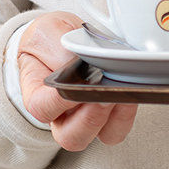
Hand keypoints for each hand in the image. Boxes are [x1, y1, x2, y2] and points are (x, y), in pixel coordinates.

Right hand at [15, 11, 138, 151]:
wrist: (67, 36)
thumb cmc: (51, 38)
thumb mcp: (47, 31)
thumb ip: (57, 45)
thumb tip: (79, 61)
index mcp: (37, 96)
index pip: (42, 109)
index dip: (58, 101)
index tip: (75, 84)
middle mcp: (61, 115)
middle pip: (72, 137)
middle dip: (91, 118)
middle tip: (104, 93)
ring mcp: (86, 117)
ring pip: (101, 136)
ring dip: (115, 117)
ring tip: (122, 91)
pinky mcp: (109, 114)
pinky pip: (120, 126)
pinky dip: (128, 112)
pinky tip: (131, 90)